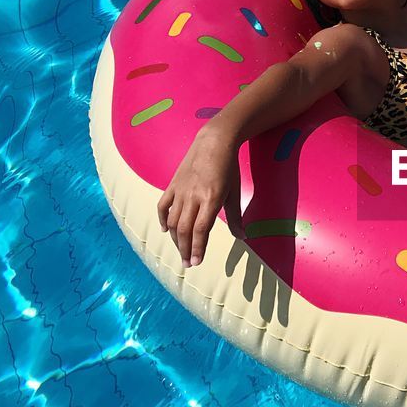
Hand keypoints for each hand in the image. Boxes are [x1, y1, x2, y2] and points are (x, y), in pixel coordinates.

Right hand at [156, 128, 244, 267]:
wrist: (213, 143)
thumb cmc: (228, 169)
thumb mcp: (235, 193)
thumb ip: (236, 217)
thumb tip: (243, 237)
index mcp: (211, 199)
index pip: (200, 230)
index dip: (197, 248)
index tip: (196, 262)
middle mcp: (193, 196)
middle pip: (184, 229)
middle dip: (185, 249)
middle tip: (187, 264)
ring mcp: (180, 190)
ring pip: (172, 220)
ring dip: (175, 238)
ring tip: (180, 250)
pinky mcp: (172, 184)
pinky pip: (163, 205)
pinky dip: (163, 219)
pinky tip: (166, 230)